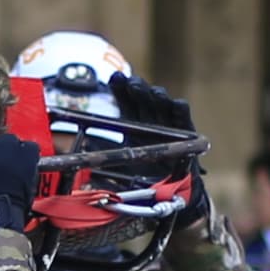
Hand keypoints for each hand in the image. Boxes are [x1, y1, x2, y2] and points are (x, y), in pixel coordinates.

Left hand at [105, 72, 200, 212]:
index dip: (120, 89)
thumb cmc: (145, 177)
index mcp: (134, 124)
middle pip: (143, 98)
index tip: (115, 78)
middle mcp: (151, 120)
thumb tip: (83, 143)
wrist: (171, 192)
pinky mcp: (187, 132)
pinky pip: (184, 119)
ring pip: (163, 104)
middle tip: (131, 82)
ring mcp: (169, 124)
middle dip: (137, 88)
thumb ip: (105, 152)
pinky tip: (177, 104)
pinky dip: (180, 111)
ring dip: (158, 96)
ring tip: (154, 93)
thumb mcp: (121, 163)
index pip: (126, 101)